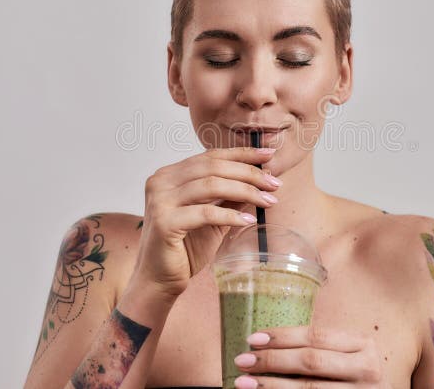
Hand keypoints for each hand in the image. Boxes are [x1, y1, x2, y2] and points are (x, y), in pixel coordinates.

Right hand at [129, 146, 280, 299]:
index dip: (242, 154)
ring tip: (268, 201)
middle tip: (274, 184)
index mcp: (170, 175)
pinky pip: (205, 213)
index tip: (269, 154)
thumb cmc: (184, 249)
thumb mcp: (213, 218)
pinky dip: (230, 215)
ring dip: (245, 191)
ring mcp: (160, 200)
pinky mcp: (164, 222)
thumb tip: (262, 180)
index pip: (211, 156)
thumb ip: (230, 197)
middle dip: (248, 173)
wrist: (159, 280)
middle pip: (213, 167)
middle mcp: (161, 182)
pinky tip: (249, 221)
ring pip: (211, 186)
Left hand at [232, 326, 387, 387]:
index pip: (317, 336)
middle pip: (311, 361)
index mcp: (363, 346)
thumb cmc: (354, 376)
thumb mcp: (346, 356)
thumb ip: (319, 348)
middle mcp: (367, 370)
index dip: (282, 336)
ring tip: (243, 382)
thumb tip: (264, 344)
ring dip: (271, 385)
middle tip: (242, 360)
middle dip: (272, 360)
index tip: (252, 339)